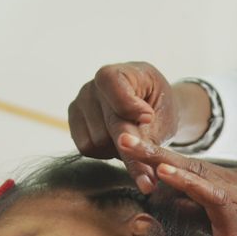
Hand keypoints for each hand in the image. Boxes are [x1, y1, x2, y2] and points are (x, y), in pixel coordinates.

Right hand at [69, 62, 177, 192]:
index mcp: (119, 73)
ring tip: (131, 139)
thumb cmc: (159, 110)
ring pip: (97, 141)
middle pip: (109, 123)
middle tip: (148, 162)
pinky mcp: (74, 122)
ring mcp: (80, 103)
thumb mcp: (162, 118)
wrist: (148, 110)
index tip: (148, 118)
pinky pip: (87, 148)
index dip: (129, 106)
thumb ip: (146, 134)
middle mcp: (93, 86)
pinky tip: (116, 142)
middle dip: (130, 143)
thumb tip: (127, 146)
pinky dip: (105, 152)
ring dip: (117, 148)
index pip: (113, 85)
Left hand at [117, 133, 236, 235]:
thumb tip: (171, 200)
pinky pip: (210, 195)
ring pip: (198, 173)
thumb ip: (200, 212)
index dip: (167, 159)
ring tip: (131, 148)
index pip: (201, 167)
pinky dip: (185, 183)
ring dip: (160, 160)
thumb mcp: (227, 230)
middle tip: (124, 138)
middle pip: (196, 163)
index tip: (139, 148)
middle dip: (156, 151)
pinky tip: (163, 173)